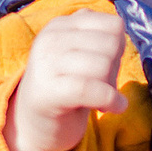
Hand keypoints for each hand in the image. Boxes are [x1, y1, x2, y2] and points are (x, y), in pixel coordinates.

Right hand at [5, 10, 126, 150]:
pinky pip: (92, 90)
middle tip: (103, 84)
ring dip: (111, 87)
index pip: (113, 25)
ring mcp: (46, 64)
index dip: (120, 47)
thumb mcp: (79, 54)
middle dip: (115, 68)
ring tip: (101, 97)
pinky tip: (113, 108)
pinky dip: (112, 101)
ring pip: (103, 66)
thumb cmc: (65, 88)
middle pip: (110, 45)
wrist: (31, 125)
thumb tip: (119, 32)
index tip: (108, 64)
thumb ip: (97, 36)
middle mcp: (50, 39)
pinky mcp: (49, 92)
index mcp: (60, 25)